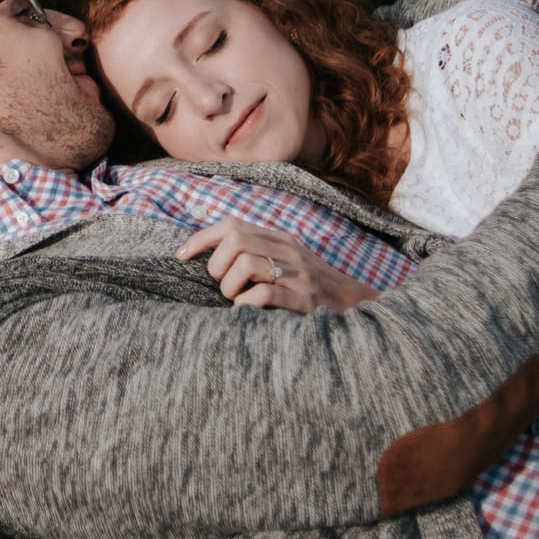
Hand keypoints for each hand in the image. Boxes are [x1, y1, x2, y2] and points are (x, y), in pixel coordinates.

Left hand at [175, 217, 380, 313]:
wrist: (357, 307)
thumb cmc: (311, 289)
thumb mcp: (286, 262)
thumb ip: (256, 253)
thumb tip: (210, 257)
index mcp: (279, 239)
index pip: (231, 225)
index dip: (201, 238)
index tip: (181, 256)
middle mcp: (287, 250)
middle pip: (234, 241)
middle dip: (216, 266)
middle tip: (224, 287)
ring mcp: (297, 273)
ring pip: (244, 264)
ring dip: (230, 288)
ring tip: (238, 301)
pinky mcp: (305, 299)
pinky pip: (262, 294)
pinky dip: (246, 305)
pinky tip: (249, 313)